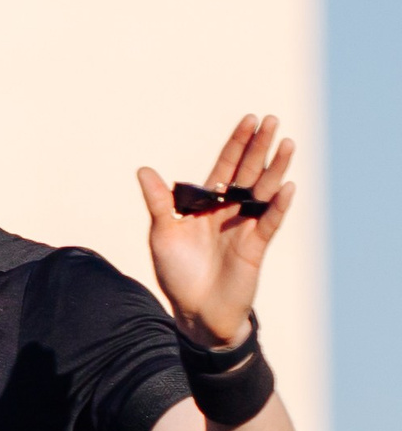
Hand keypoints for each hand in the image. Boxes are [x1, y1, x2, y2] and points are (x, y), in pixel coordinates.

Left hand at [137, 114, 294, 348]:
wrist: (195, 311)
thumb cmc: (177, 273)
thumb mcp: (163, 232)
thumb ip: (158, 201)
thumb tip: (144, 169)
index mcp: (208, 204)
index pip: (226, 166)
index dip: (237, 143)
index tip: (248, 119)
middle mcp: (230, 210)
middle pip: (248, 172)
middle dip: (260, 146)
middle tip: (272, 119)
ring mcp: (246, 226)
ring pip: (264, 191)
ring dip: (275, 168)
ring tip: (286, 143)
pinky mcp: (256, 246)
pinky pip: (270, 222)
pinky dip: (278, 205)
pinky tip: (286, 187)